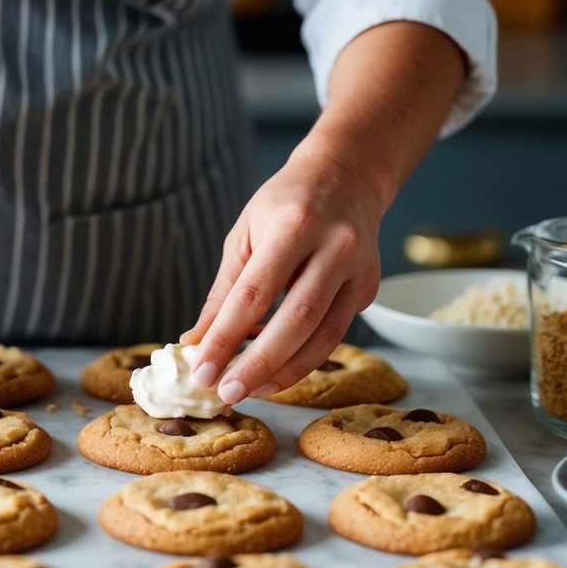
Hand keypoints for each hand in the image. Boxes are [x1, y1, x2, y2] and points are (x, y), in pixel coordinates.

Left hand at [179, 141, 382, 402]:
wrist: (346, 174)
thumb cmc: (284, 203)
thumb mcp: (245, 233)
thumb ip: (223, 290)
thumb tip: (196, 341)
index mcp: (293, 225)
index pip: (254, 294)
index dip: (226, 337)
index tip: (202, 370)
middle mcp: (333, 246)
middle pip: (295, 321)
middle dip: (257, 364)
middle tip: (226, 392)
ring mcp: (359, 269)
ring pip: (323, 336)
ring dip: (284, 371)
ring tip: (250, 391)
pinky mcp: (370, 287)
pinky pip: (336, 334)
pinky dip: (304, 359)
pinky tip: (277, 372)